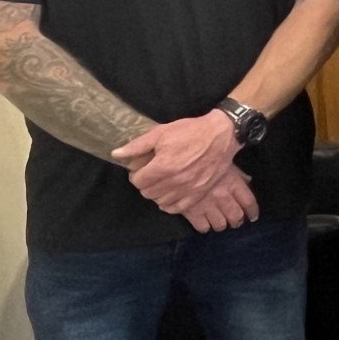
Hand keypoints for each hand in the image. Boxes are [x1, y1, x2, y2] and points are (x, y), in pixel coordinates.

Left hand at [114, 111, 239, 211]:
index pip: (138, 181)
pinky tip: (170, 194)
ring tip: (161, 183)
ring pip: (160, 202)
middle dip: (145, 184)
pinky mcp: (198, 194)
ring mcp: (187, 190)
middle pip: (147, 193)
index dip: (136, 174)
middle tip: (151, 175)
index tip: (142, 169)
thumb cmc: (190, 131)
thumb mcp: (161, 132)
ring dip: (157, 194)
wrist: (221, 135)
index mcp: (162, 167)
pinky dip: (170, 204)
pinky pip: (177, 208)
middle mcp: (174, 182)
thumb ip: (137, 146)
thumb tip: (116, 154)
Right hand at [175, 167, 259, 232]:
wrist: (177, 163)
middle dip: (237, 221)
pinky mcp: (192, 212)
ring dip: (222, 225)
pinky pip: (202, 227)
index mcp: (232, 183)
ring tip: (220, 223)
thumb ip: (237, 174)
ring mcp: (207, 205)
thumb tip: (248, 180)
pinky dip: (205, 228)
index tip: (253, 216)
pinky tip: (205, 224)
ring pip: (220, 224)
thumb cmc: (203, 159)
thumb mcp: (224, 162)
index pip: (249, 202)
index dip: (253, 211)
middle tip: (236, 222)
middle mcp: (222, 197)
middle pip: (236, 216)